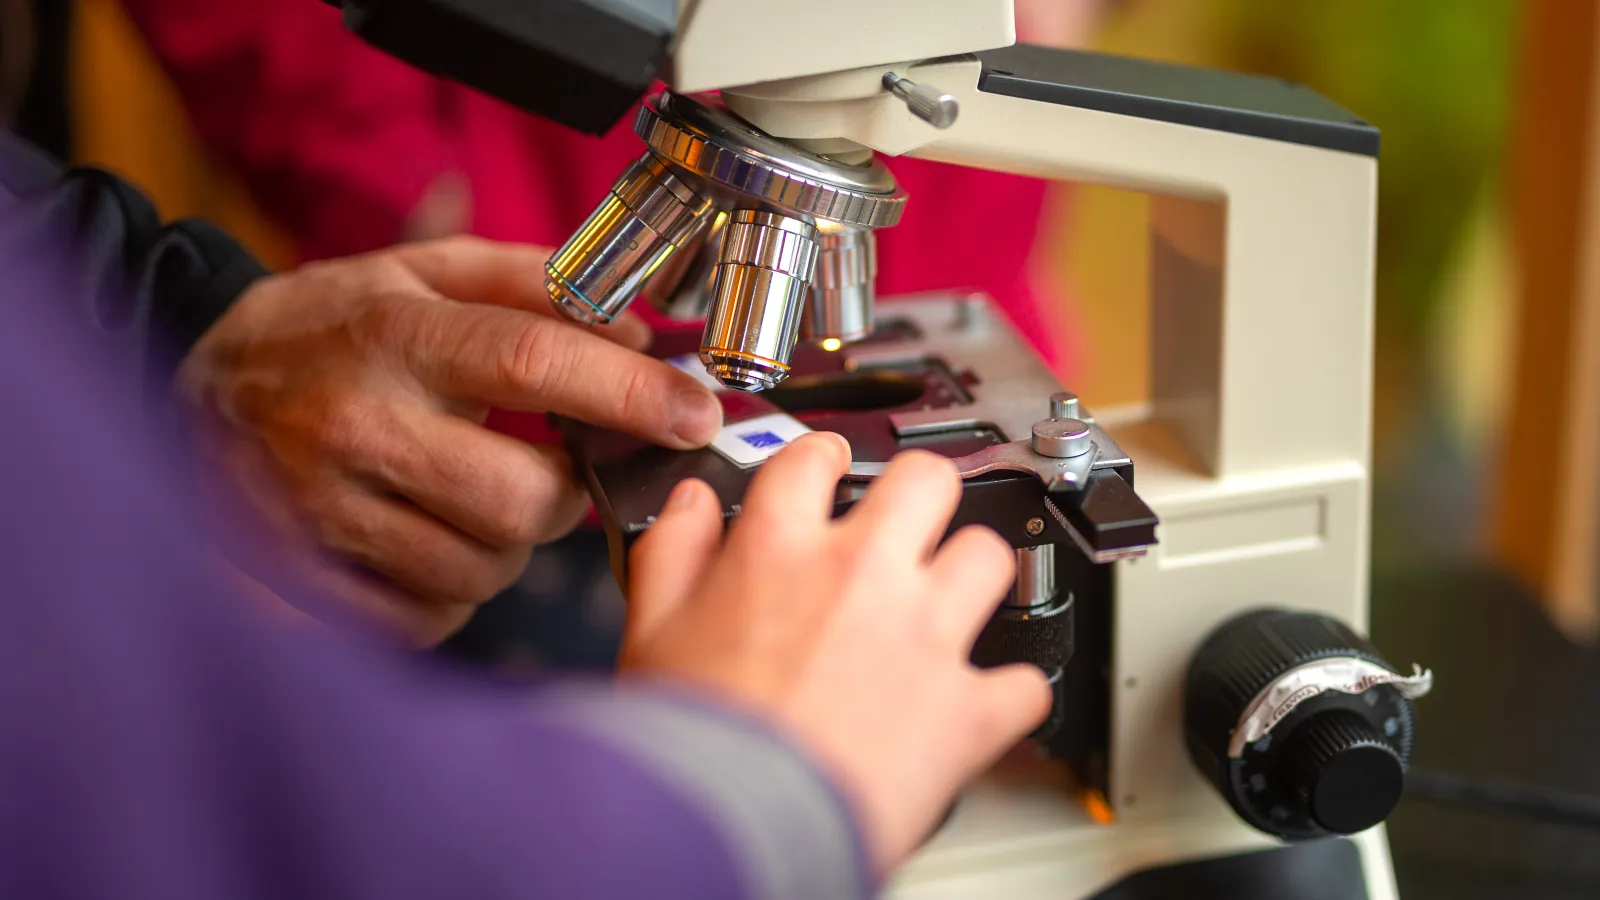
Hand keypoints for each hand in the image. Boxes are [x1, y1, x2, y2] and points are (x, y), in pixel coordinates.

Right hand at [180, 236, 723, 645]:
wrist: (182, 398)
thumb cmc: (324, 335)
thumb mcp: (413, 277)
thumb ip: (528, 286)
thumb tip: (637, 332)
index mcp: (394, 336)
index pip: (536, 361)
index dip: (632, 394)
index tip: (695, 414)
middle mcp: (355, 424)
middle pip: (522, 501)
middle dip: (561, 500)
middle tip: (543, 477)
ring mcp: (319, 511)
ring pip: (480, 572)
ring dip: (501, 550)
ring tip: (462, 504)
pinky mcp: (297, 582)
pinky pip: (425, 618)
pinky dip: (444, 592)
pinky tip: (416, 544)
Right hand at [619, 434, 1051, 873]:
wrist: (732, 826)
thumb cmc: (689, 741)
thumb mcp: (649, 629)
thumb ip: (672, 550)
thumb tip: (690, 504)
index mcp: (781, 549)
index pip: (813, 459)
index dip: (824, 455)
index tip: (830, 465)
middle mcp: (862, 574)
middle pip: (927, 481)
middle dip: (921, 492)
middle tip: (911, 517)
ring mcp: (924, 635)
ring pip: (990, 559)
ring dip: (973, 578)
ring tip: (952, 600)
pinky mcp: (966, 709)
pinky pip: (1023, 684)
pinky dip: (1008, 695)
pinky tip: (984, 701)